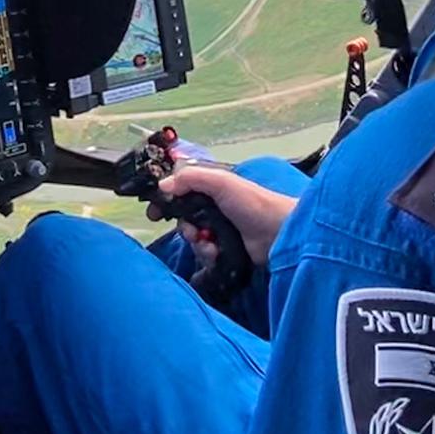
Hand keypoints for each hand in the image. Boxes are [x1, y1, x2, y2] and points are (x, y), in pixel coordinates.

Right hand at [153, 165, 297, 269]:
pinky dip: (209, 254)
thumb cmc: (251, 202)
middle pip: (184, 219)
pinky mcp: (226, 250)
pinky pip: (206, 254)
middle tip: (193, 231)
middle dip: (185, 228)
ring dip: (198, 243)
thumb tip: (162, 187)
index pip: (181, 193)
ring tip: (210, 243)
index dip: (166, 202)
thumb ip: (190, 179)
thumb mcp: (220, 181)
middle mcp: (214, 208)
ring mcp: (220, 230)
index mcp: (212, 188)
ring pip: (194, 239)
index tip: (154, 213)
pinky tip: (218, 252)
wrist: (280, 233)